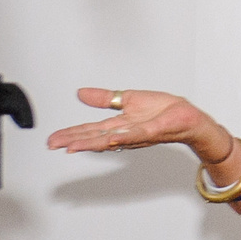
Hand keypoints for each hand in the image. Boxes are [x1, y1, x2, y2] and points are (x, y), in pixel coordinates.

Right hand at [45, 87, 223, 159]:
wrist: (187, 117)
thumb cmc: (162, 111)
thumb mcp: (127, 99)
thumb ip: (104, 98)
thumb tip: (81, 93)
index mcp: (118, 125)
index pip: (89, 130)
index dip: (70, 134)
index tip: (53, 139)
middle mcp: (124, 133)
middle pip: (94, 138)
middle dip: (73, 141)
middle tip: (53, 145)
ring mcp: (136, 134)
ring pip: (109, 140)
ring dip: (90, 144)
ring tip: (72, 146)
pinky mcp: (150, 131)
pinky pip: (133, 135)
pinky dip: (121, 138)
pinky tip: (108, 139)